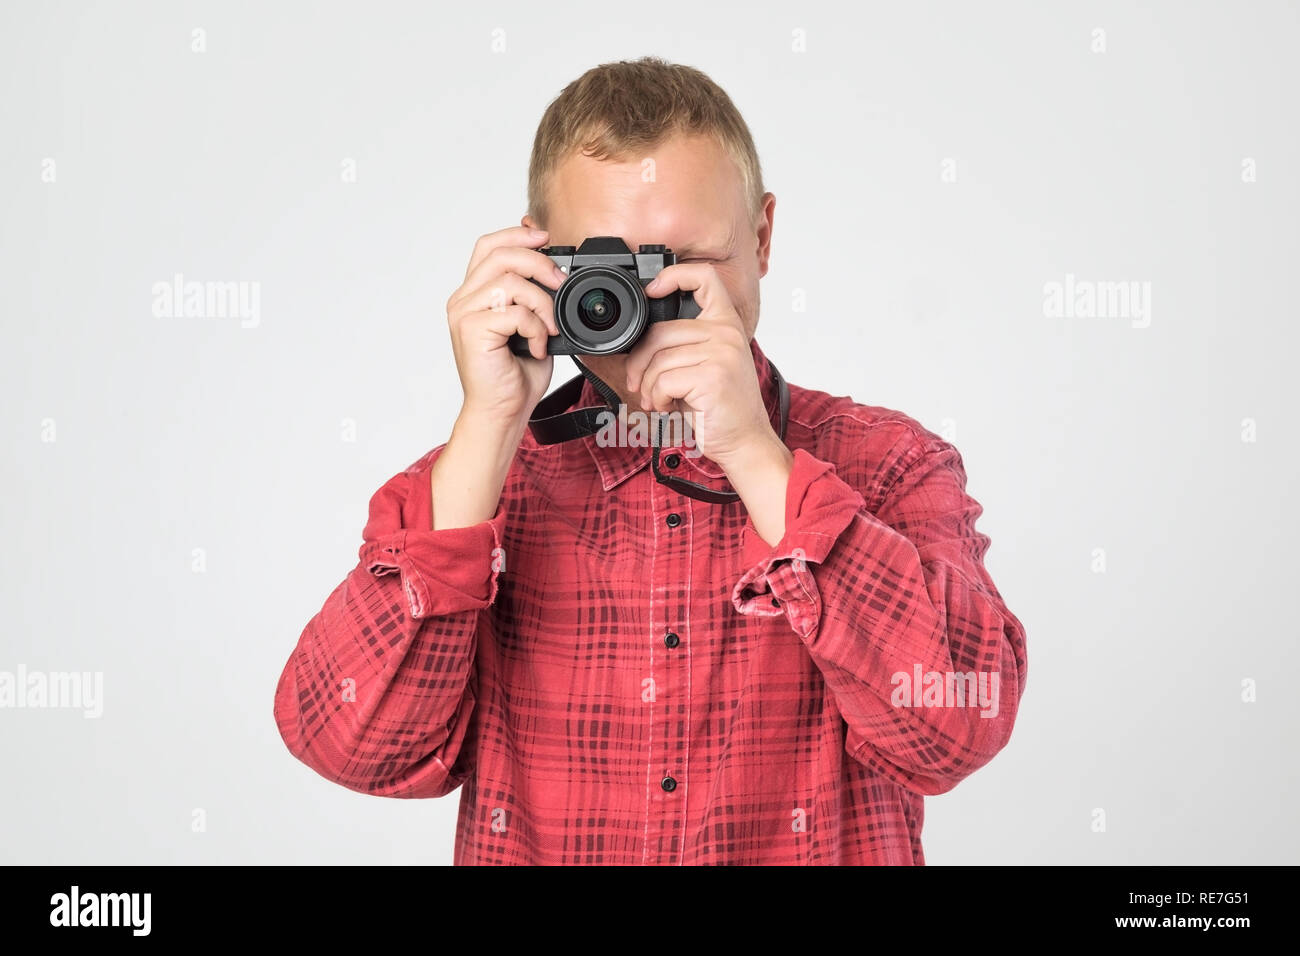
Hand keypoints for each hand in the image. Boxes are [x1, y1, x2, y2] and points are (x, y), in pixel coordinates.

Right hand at [444, 226, 566, 422]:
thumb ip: (534, 297)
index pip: (489, 246)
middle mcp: (464, 300)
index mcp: (475, 294)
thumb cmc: (514, 375)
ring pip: (509, 282)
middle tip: (560, 282)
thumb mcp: (531, 327)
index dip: (517, 233)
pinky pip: (514, 312)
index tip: (546, 236)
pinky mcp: (472, 330)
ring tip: (549, 328)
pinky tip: (537, 347)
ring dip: (541, 303)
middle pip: (500, 254)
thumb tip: (553, 271)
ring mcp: (464, 314)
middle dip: (539, 262)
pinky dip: (535, 328)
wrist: (502, 412)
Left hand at [624, 264, 776, 467]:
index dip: (673, 276)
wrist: (745, 440)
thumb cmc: (721, 407)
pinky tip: (668, 406)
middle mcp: (726, 333)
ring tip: (657, 399)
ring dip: (648, 386)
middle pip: (661, 330)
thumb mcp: (706, 365)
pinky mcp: (712, 376)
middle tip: (638, 382)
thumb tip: (639, 340)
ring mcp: (721, 352)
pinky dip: (657, 398)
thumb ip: (684, 344)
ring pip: (658, 359)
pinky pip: (663, 380)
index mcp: (726, 323)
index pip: (705, 277)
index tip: (652, 290)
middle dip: (639, 360)